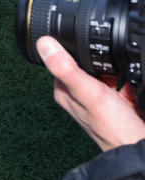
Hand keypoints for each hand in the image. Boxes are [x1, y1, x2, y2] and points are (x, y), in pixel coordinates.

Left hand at [37, 36, 144, 150]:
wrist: (139, 146)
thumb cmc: (112, 127)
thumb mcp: (87, 91)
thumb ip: (66, 68)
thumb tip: (44, 43)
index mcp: (65, 91)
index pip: (60, 59)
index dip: (68, 45)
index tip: (78, 32)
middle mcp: (80, 94)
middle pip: (85, 62)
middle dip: (96, 53)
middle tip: (107, 48)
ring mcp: (101, 97)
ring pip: (105, 70)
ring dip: (115, 64)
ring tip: (121, 67)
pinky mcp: (121, 100)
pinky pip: (124, 79)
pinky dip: (129, 74)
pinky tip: (133, 75)